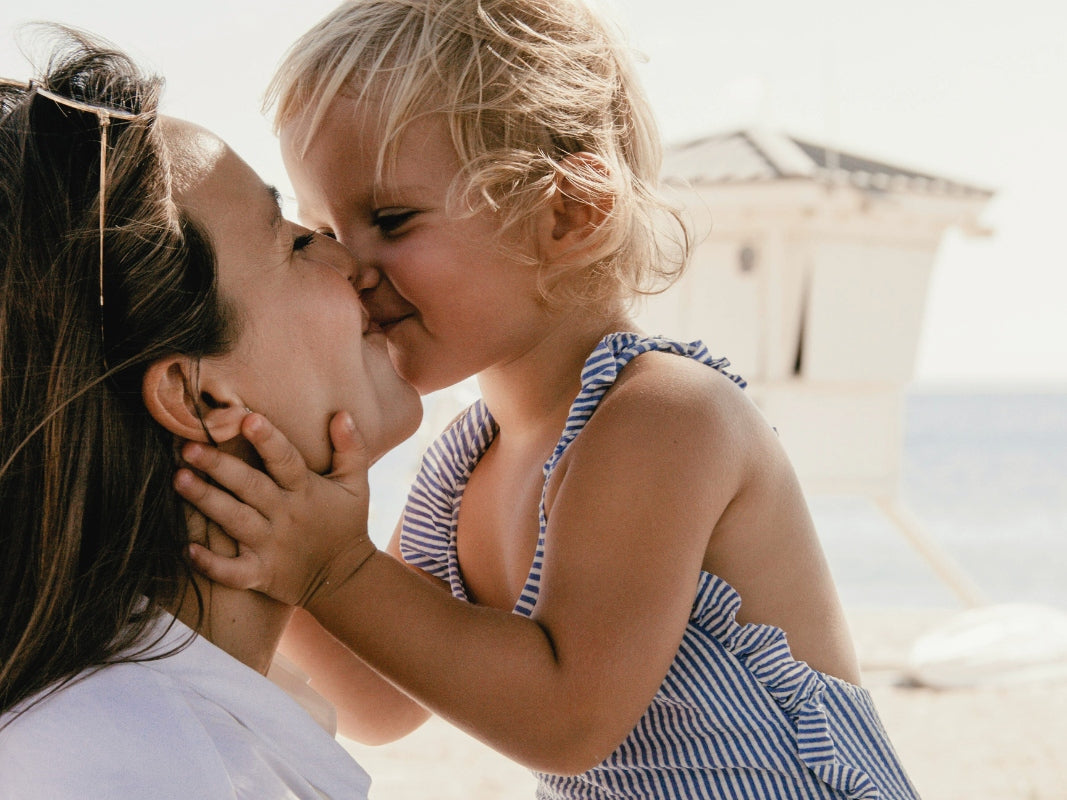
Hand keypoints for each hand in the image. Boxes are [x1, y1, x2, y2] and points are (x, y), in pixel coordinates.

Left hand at [175, 410, 377, 606]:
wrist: (346, 580)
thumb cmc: (346, 524)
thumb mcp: (356, 485)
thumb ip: (350, 448)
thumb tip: (342, 414)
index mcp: (305, 490)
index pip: (286, 460)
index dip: (269, 440)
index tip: (248, 418)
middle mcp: (285, 516)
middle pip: (251, 487)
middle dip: (220, 467)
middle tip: (189, 447)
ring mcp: (271, 546)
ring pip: (235, 521)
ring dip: (207, 501)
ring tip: (178, 479)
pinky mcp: (261, 574)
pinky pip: (233, 572)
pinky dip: (211, 564)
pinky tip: (187, 549)